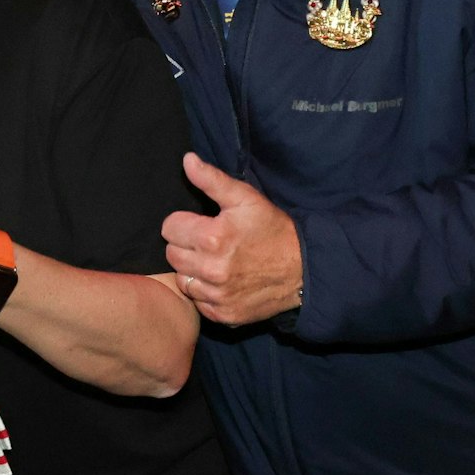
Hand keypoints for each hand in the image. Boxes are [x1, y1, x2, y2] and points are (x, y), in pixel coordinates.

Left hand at [162, 153, 303, 325]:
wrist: (305, 269)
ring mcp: (218, 295)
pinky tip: (222, 281)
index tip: (202, 224)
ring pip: (182, 279)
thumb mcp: (246, 198)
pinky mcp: (225, 314)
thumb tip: (186, 161)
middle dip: (186, 245)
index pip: (169, 228)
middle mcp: (212, 270)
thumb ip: (212, 180)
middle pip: (171, 254)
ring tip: (215, 261)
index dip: (184, 223)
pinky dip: (205, 293)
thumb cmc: (273, 229)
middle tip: (209, 242)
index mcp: (213, 238)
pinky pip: (197, 302)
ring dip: (193, 270)